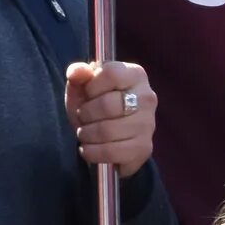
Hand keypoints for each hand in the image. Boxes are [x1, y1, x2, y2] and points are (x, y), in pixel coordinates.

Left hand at [65, 60, 155, 177]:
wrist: (109, 135)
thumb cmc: (95, 104)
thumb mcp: (82, 86)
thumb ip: (78, 74)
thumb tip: (76, 72)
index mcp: (135, 75)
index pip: (111, 74)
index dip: (91, 86)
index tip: (87, 94)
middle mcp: (147, 97)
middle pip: (107, 105)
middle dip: (85, 113)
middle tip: (82, 117)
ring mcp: (148, 124)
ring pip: (107, 130)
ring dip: (86, 134)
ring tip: (84, 133)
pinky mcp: (143, 148)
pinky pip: (111, 152)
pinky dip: (92, 152)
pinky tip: (87, 149)